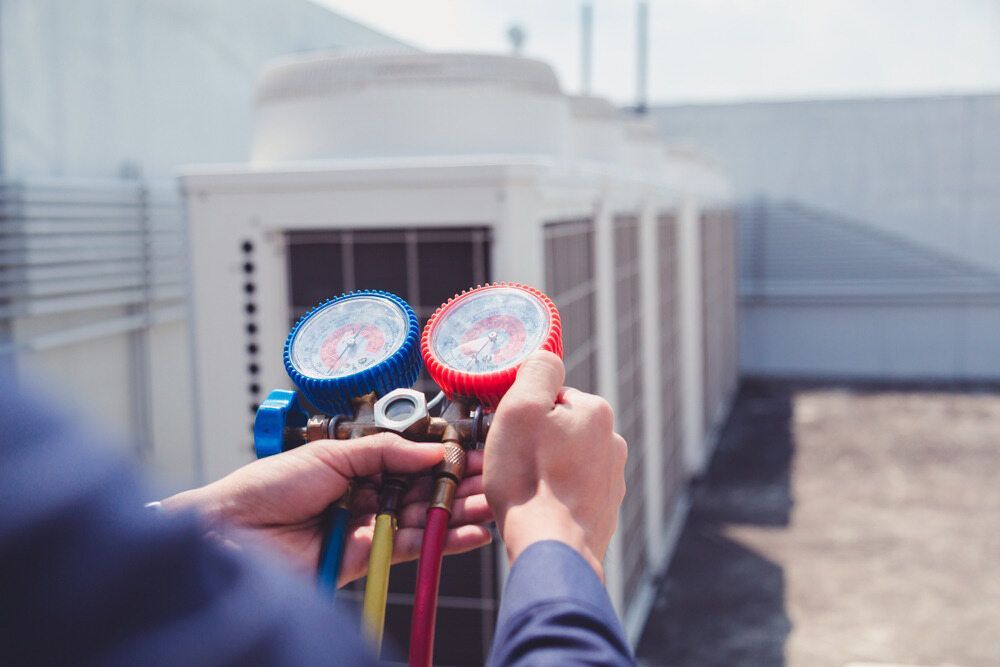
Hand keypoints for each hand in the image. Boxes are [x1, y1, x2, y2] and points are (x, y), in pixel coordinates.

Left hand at [162, 433, 493, 585]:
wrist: (232, 532)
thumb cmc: (267, 486)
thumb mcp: (330, 453)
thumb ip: (385, 452)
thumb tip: (430, 452)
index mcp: (356, 464)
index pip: (410, 459)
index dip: (442, 457)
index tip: (472, 452)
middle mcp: (366, 494)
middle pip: (422, 489)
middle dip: (457, 484)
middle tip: (491, 478)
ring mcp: (368, 526)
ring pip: (423, 518)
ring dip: (457, 512)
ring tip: (489, 504)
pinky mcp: (367, 558)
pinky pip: (412, 547)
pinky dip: (442, 540)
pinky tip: (470, 532)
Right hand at [483, 351, 626, 579]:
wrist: (550, 547)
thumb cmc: (530, 480)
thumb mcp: (520, 407)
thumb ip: (536, 371)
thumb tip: (545, 357)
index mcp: (596, 412)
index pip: (551, 397)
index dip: (522, 413)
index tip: (508, 433)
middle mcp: (612, 443)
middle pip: (558, 429)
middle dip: (534, 442)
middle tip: (512, 462)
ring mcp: (611, 480)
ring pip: (564, 461)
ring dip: (543, 470)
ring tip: (523, 489)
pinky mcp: (603, 511)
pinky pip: (569, 492)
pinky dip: (552, 497)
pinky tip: (537, 508)